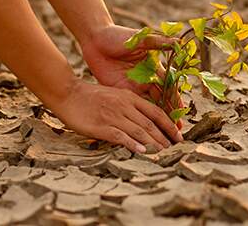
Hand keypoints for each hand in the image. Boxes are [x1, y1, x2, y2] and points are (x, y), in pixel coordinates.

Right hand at [50, 80, 182, 152]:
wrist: (68, 94)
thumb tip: (144, 121)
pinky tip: (142, 152)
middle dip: (164, 138)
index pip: (156, 112)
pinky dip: (133, 144)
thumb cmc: (90, 96)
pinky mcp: (102, 126)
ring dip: (153, 144)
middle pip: (150, 124)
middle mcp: (124, 105)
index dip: (170, 125)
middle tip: (174, 149)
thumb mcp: (115, 95)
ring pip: (139, 131)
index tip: (179, 136)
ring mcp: (113, 116)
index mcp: (129, 97)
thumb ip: (129, 106)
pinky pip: (121, 136)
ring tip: (163, 153)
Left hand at [81, 24, 183, 124]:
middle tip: (176, 132)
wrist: (95, 39)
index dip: (175, 99)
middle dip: (168, 116)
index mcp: (153, 68)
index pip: (167, 86)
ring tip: (162, 135)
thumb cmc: (118, 36)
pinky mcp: (119, 91)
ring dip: (154, 121)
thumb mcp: (139, 39)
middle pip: (160, 100)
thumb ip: (158, 42)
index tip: (181, 112)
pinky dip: (136, 118)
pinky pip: (130, 107)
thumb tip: (179, 42)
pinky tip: (141, 130)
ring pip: (147, 107)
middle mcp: (145, 79)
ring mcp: (132, 86)